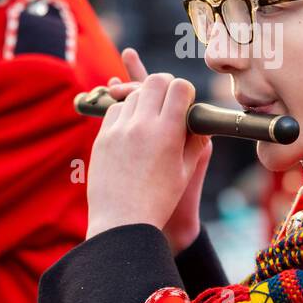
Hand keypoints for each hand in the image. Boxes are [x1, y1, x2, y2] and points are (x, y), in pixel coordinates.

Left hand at [85, 51, 208, 242]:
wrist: (122, 222)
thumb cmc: (159, 200)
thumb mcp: (185, 171)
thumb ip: (195, 141)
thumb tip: (199, 121)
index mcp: (168, 132)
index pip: (180, 87)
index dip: (185, 91)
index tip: (185, 102)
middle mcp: (143, 125)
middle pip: (156, 81)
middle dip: (166, 86)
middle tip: (168, 100)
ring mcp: (120, 129)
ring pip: (134, 93)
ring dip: (145, 99)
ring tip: (150, 118)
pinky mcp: (102, 136)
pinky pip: (115, 109)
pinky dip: (126, 112)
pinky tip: (132, 127)